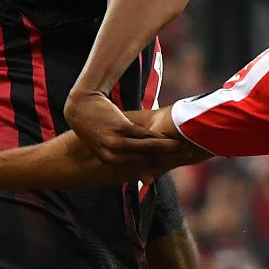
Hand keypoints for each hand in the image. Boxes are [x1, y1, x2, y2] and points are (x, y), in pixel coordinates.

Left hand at [63, 89, 189, 166]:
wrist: (81, 104)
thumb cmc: (93, 121)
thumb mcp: (102, 140)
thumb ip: (118, 151)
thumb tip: (124, 157)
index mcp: (109, 160)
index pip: (139, 165)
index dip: (159, 165)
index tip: (175, 164)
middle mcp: (112, 156)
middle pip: (146, 160)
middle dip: (168, 159)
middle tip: (187, 155)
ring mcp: (116, 144)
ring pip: (148, 149)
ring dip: (168, 149)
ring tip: (184, 148)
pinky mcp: (120, 130)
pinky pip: (144, 137)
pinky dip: (159, 138)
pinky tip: (172, 139)